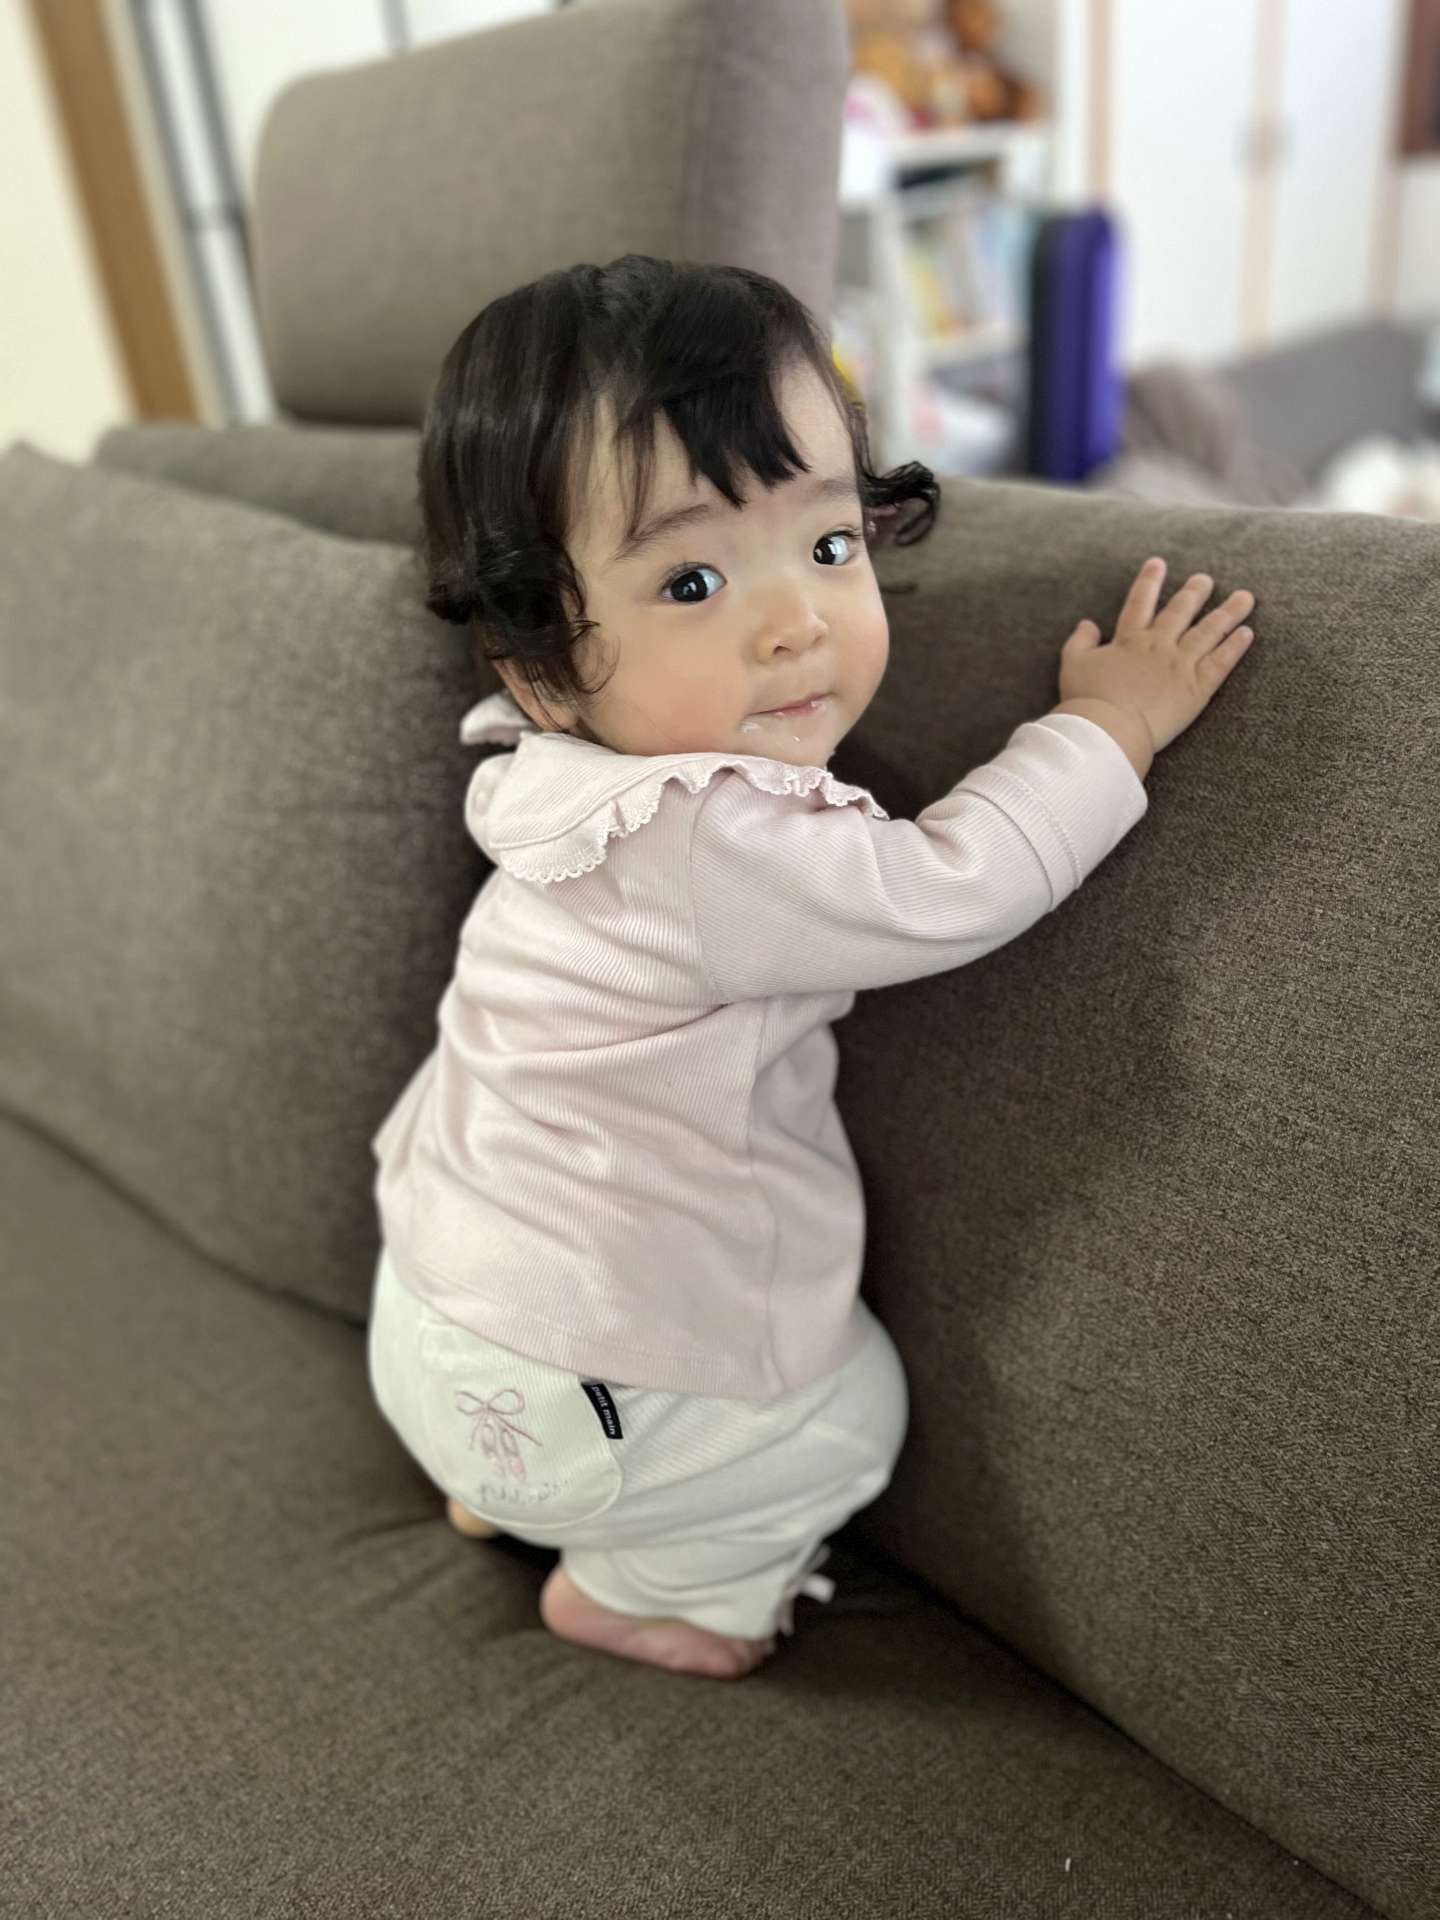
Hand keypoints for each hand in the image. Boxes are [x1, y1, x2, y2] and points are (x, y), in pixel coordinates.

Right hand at [1058, 558, 1257, 755]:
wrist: (1107, 729)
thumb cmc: (1086, 701)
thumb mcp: (1073, 665)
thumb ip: (1079, 642)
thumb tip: (1087, 623)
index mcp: (1129, 641)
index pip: (1141, 603)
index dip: (1149, 582)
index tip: (1158, 563)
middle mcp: (1158, 646)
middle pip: (1180, 612)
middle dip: (1195, 592)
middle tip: (1206, 579)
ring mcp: (1180, 665)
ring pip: (1208, 632)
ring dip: (1228, 612)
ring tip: (1245, 597)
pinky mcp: (1196, 688)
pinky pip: (1221, 663)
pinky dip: (1235, 647)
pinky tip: (1247, 632)